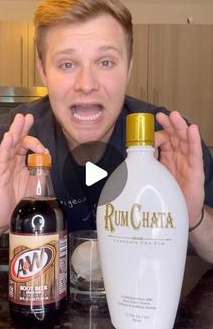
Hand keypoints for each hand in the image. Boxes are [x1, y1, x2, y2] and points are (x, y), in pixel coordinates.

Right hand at [0, 113, 47, 229]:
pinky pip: (1, 157)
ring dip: (15, 132)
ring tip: (19, 120)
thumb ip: (40, 168)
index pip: (26, 145)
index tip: (43, 148)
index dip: (34, 141)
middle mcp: (11, 161)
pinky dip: (5, 146)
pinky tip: (8, 137)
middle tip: (27, 116)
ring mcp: (3, 166)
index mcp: (19, 162)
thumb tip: (47, 155)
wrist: (5, 216)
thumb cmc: (17, 200)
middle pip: (17, 140)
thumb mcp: (33, 182)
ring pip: (9, 145)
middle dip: (22, 127)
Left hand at [155, 111, 204, 227]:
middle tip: (161, 115)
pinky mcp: (196, 171)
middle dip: (168, 124)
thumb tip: (131, 154)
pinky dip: (194, 140)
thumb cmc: (168, 195)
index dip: (157, 133)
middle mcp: (178, 156)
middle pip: (174, 135)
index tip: (148, 131)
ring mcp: (188, 162)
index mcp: (167, 156)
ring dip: (180, 127)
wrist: (182, 214)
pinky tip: (192, 130)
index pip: (163, 139)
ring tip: (175, 116)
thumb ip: (145, 164)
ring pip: (185, 140)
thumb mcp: (154, 176)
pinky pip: (195, 153)